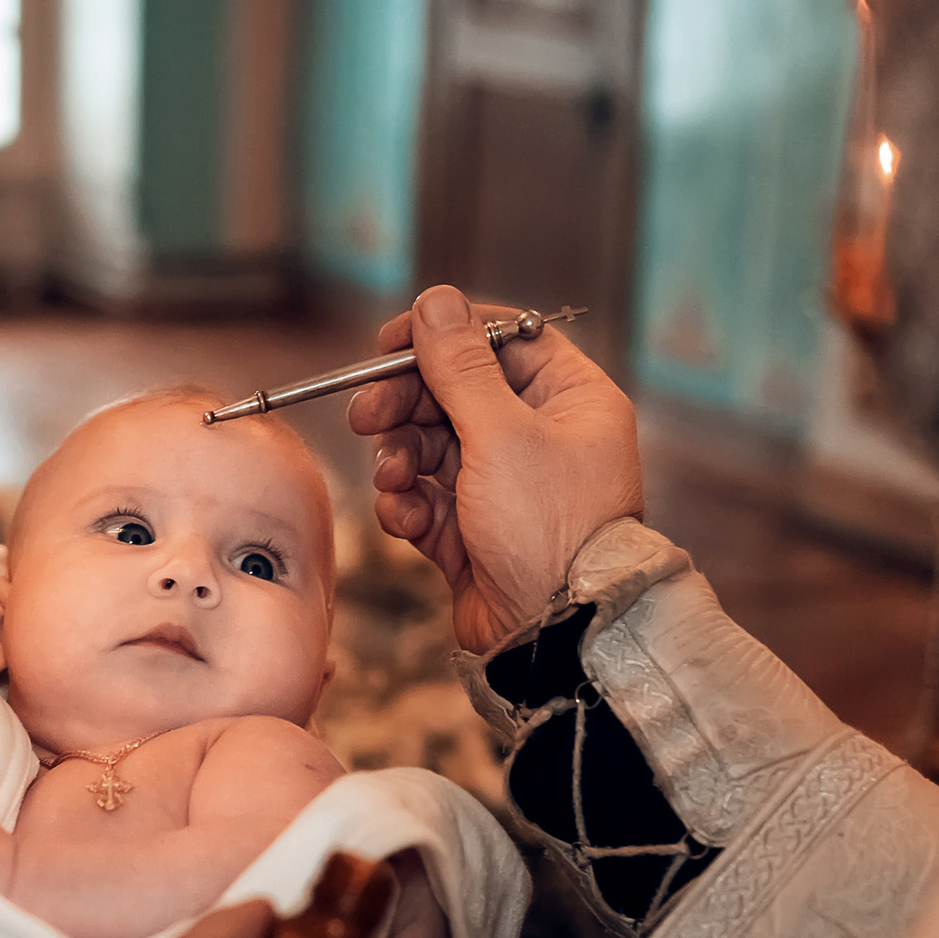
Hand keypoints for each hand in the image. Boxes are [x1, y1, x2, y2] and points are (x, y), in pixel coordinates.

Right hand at [350, 285, 643, 652]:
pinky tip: (408, 520)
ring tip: (394, 480)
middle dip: (406, 402)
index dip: (445, 335)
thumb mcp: (502, 434)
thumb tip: (436, 300)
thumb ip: (460, 366)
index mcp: (571, 401)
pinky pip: (426, 497)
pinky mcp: (474, 530)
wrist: (554, 636)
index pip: (503, 340)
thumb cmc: (551, 532)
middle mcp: (542, 438)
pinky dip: (408, 504)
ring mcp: (505, 485)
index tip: (391, 341)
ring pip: (432, 444)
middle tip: (367, 416)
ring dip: (401, 458)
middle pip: (455, 392)